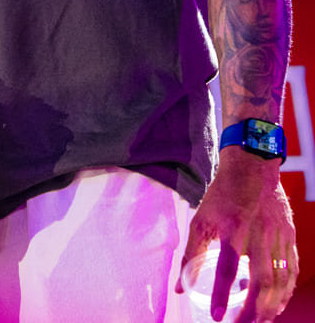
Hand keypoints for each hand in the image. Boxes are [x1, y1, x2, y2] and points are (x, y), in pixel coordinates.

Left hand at [177, 147, 297, 321]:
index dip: (223, 293)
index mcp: (233, 226)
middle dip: (252, 311)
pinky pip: (292, 271)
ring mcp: (278, 235)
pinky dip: (286, 293)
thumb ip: (191, 253)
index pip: (228, 267)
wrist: (252, 165)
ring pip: (281, 281)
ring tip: (259, 321)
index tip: (217, 316)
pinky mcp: (290, 236)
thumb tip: (180, 287)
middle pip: (261, 281)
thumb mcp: (202, 218)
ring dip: (271, 307)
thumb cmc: (223, 194)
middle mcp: (259, 233)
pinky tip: (277, 305)